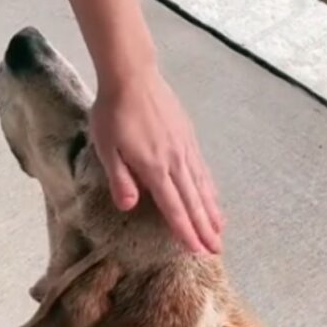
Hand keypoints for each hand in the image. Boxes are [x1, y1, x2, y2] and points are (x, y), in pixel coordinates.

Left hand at [90, 62, 222, 253]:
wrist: (132, 75)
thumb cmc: (113, 112)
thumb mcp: (106, 147)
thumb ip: (120, 179)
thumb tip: (129, 206)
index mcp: (154, 167)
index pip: (174, 207)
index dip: (185, 231)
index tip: (197, 250)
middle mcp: (175, 161)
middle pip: (193, 202)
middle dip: (205, 228)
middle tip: (216, 250)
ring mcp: (185, 148)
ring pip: (202, 186)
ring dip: (212, 211)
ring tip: (220, 230)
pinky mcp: (188, 137)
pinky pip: (202, 169)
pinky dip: (210, 188)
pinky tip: (212, 196)